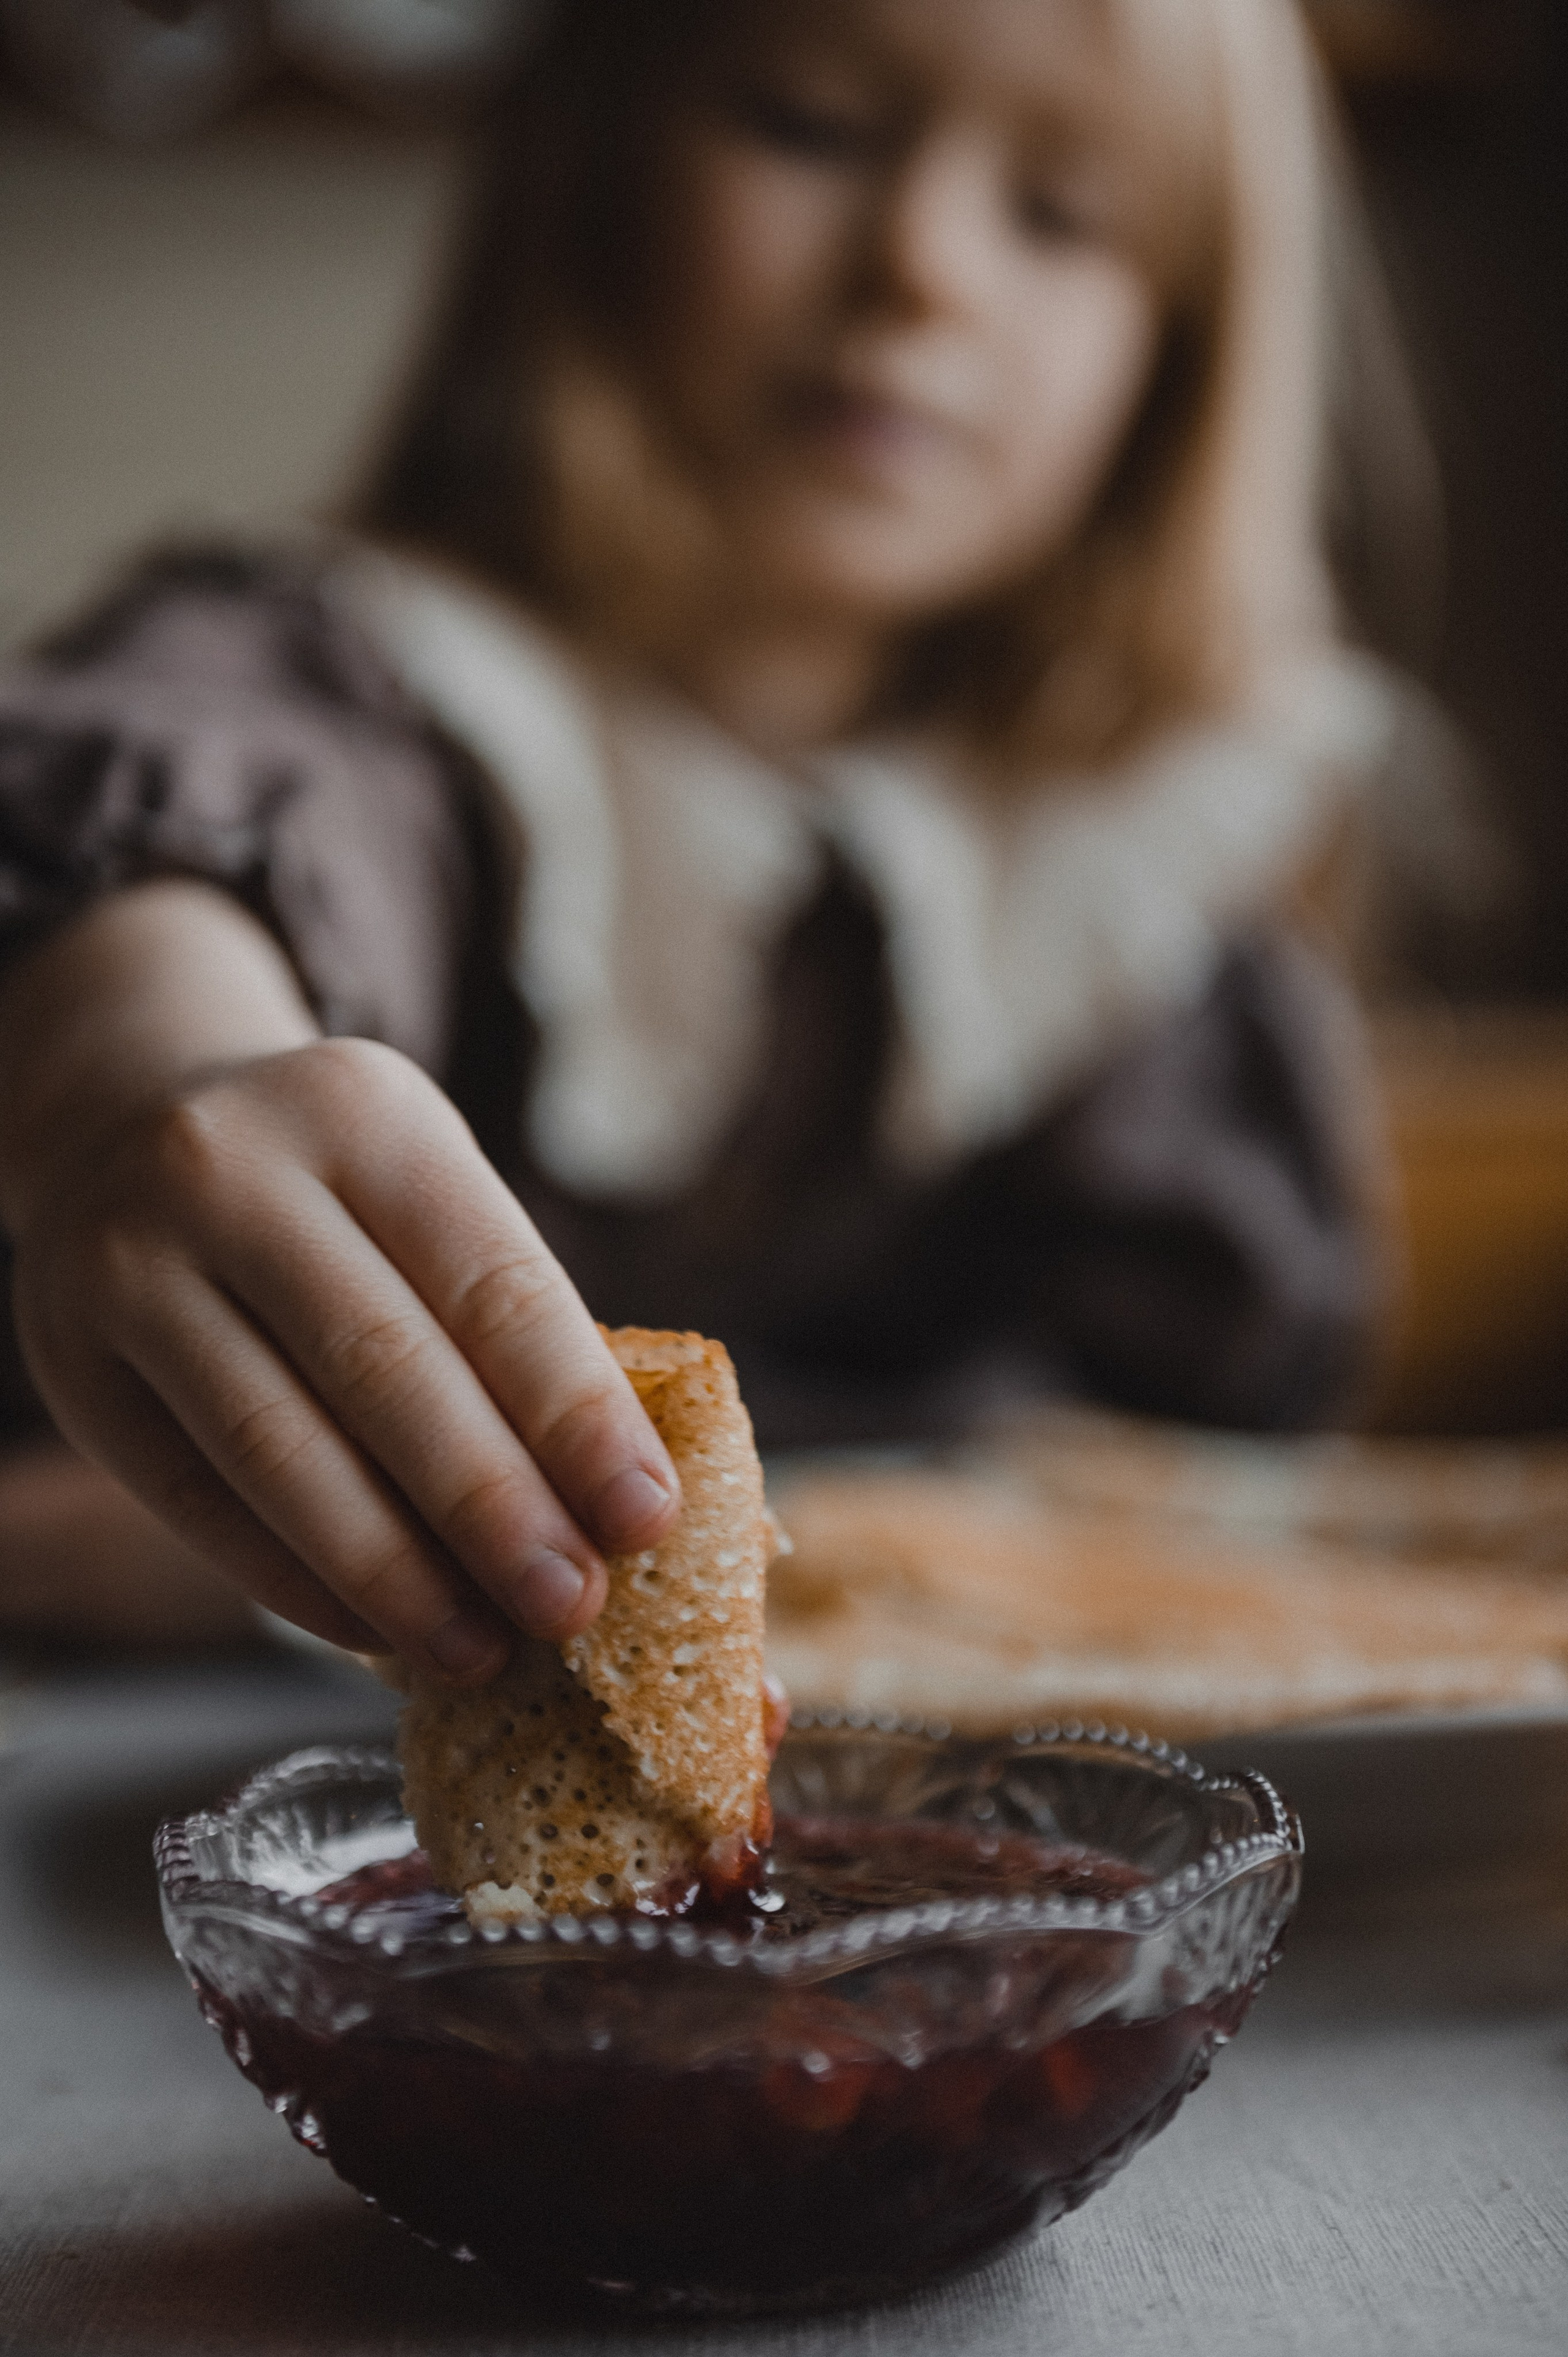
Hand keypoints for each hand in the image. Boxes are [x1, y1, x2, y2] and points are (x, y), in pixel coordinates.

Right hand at [0, 893, 679, 1681]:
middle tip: (570, 1605)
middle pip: (385, 1371)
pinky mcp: (74, 1363)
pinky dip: (295, 1580)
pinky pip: (197, 1498)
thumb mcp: (421, 1184)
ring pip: (279, 1448)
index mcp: (365, 1114)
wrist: (128, 1124)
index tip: (644, 1519)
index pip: (492, 1284)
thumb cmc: (333, 1188)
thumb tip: (610, 1502)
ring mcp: (134, 1265)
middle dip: (493, 1508)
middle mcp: (233, 1173)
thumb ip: (505, 1314)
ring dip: (395, 1572)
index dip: (576, 1414)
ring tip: (480, 1649)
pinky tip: (373, 1632)